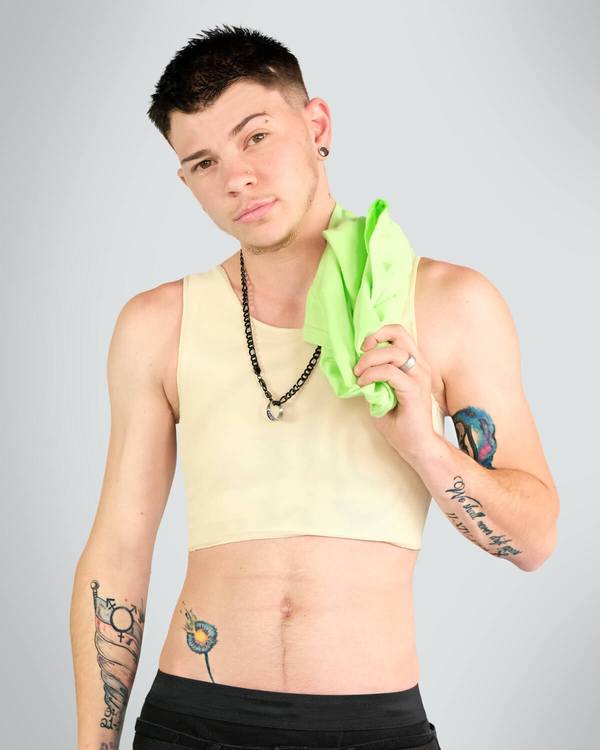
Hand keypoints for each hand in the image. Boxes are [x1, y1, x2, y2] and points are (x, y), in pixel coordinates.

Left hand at [353, 323, 436, 458]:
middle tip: (359, 354)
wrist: (416, 446)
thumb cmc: (401, 423)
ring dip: (369, 360)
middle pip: (399, 333)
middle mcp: (420, 366)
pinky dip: (372, 374)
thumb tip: (357, 366)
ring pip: (393, 352)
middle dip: (374, 338)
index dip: (379, 334)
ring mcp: (420, 377)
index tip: (363, 347)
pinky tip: (364, 384)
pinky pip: (390, 372)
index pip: (399, 334)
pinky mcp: (415, 390)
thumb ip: (374, 378)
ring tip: (358, 374)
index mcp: (415, 363)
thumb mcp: (382, 394)